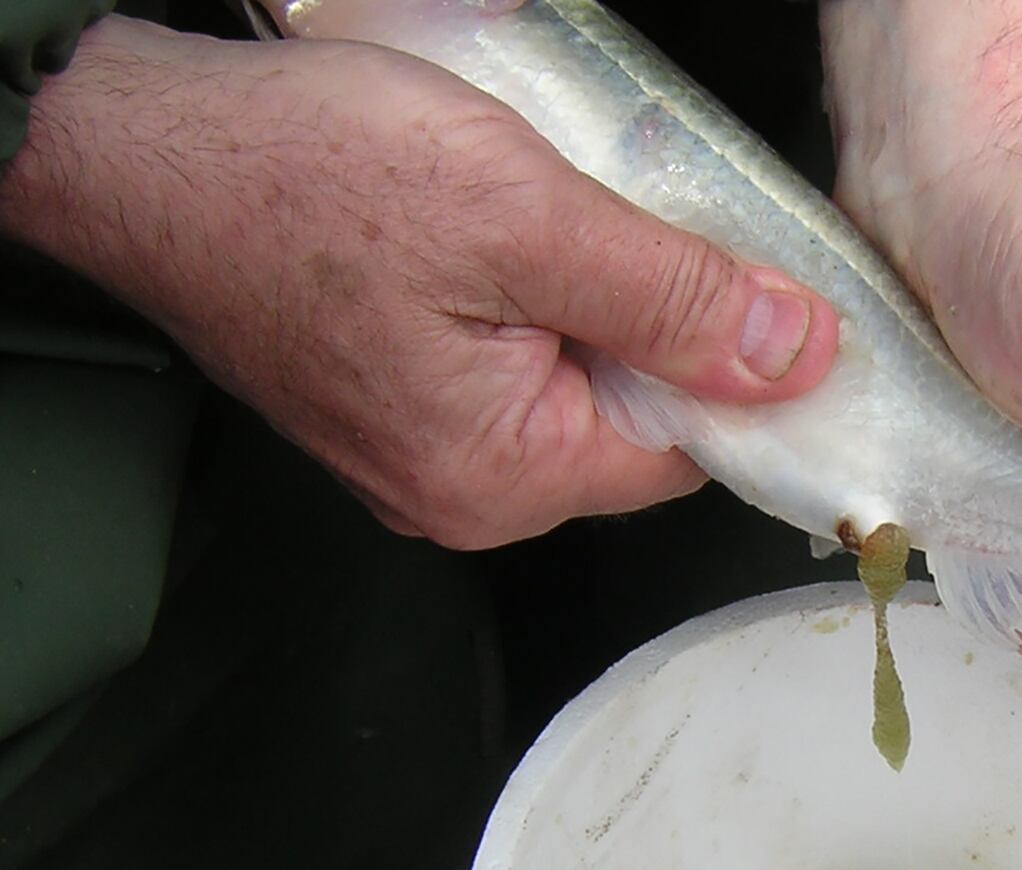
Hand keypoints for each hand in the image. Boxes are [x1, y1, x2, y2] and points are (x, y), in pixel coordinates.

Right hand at [0, 16, 837, 548]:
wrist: (137, 142)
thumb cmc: (304, 177)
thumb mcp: (529, 221)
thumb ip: (675, 300)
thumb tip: (796, 357)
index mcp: (500, 477)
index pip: (687, 453)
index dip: (738, 370)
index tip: (767, 291)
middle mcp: (459, 489)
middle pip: (632, 420)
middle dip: (658, 320)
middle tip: (632, 216)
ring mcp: (418, 444)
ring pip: (572, 378)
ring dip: (594, 294)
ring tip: (555, 210)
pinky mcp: (392, 389)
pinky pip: (509, 355)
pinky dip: (534, 291)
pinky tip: (511, 226)